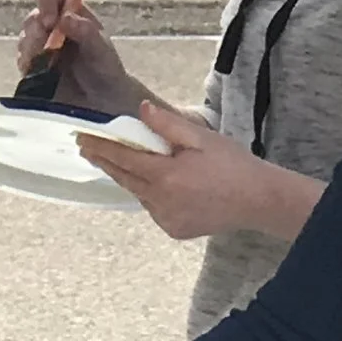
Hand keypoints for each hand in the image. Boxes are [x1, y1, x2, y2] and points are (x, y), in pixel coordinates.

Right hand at [18, 0, 135, 117]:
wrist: (102, 103)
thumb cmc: (106, 69)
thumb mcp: (101, 50)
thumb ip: (86, 32)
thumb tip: (65, 18)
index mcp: (70, 11)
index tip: (51, 19)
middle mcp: (53, 25)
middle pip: (33, 16)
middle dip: (35, 28)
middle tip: (43, 43)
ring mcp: (41, 46)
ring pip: (24, 38)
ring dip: (30, 47)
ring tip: (46, 62)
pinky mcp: (33, 67)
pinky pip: (22, 60)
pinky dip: (27, 64)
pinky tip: (39, 72)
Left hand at [77, 99, 315, 242]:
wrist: (258, 200)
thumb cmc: (233, 165)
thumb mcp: (202, 137)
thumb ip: (168, 125)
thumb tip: (142, 110)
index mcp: (166, 175)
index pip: (124, 158)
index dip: (102, 147)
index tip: (83, 137)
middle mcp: (161, 201)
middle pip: (124, 178)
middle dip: (105, 162)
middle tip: (88, 148)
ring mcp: (166, 219)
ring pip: (139, 194)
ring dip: (130, 178)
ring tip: (121, 162)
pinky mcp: (174, 230)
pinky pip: (153, 209)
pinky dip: (150, 195)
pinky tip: (160, 184)